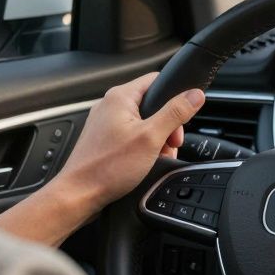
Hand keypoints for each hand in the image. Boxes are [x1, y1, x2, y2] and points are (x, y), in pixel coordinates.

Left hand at [0, 72, 204, 245]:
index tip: (182, 118)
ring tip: (156, 157)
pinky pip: (131, 135)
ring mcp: (105, 122)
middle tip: (169, 144)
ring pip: (143, 122)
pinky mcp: (104, 139)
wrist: (79, 194)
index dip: (175, 97)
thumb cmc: (107, 167)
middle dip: (167, 125)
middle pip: (152, 104)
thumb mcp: (151, 138)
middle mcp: (110, 105)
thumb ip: (175, 113)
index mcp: (120, 96)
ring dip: (156, 139)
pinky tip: (144, 162)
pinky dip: (142, 147)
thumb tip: (195, 95)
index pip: (157, 80)